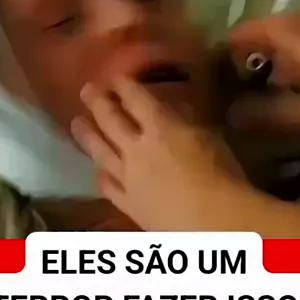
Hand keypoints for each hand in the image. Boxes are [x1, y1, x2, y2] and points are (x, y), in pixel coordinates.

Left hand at [70, 77, 244, 231]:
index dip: (124, 85)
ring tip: (76, 122)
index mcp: (161, 127)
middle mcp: (137, 149)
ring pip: (100, 152)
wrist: (214, 223)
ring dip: (87, 135)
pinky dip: (101, 177)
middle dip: (97, 102)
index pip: (137, 99)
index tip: (115, 76)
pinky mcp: (129, 204)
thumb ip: (188, 124)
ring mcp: (128, 178)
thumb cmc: (223, 176)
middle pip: (110, 120)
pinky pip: (108, 187)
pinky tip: (97, 172)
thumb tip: (175, 112)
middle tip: (86, 89)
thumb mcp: (210, 138)